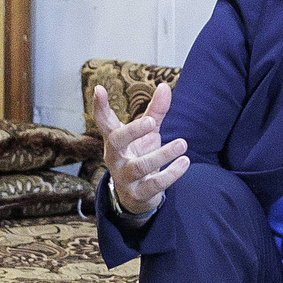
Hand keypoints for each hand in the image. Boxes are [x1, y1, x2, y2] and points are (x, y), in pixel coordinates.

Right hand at [92, 83, 190, 221]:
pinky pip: (154, 184)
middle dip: (132, 131)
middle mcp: (115, 157)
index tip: (98, 88)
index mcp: (114, 140)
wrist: (136, 195)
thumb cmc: (140, 156)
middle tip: (151, 122)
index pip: (104, 121)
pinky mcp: (139, 193)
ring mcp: (125, 176)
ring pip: (140, 166)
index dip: (100, 106)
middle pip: (116, 142)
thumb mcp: (147, 134)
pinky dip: (171, 173)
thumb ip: (155, 112)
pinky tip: (184, 162)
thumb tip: (165, 86)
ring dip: (162, 155)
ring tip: (182, 143)